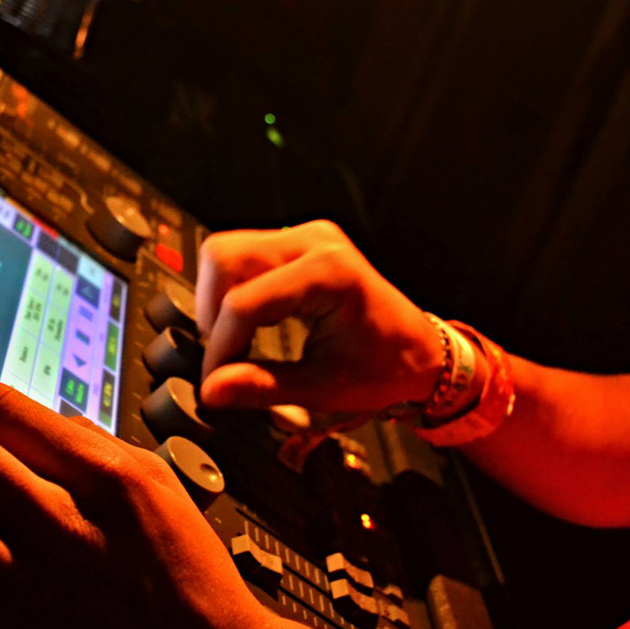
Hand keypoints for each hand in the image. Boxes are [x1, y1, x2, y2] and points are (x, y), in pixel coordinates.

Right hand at [196, 220, 442, 413]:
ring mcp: (305, 237)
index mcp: (330, 273)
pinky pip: (242, 256)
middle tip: (225, 354)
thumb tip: (211, 391)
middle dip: (213, 311)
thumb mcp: (324, 388)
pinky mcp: (296, 243)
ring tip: (235, 340)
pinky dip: (231, 290)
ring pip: (226, 252)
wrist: (419, 350)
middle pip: (225, 257)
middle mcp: (315, 242)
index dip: (221, 346)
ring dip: (217, 298)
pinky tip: (247, 325)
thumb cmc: (385, 368)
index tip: (215, 381)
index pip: (245, 302)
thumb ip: (263, 387)